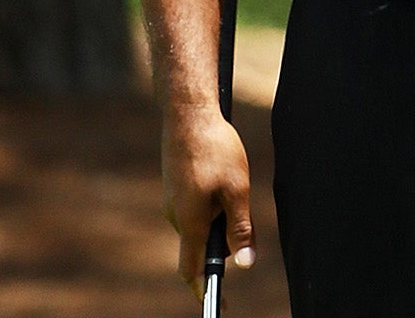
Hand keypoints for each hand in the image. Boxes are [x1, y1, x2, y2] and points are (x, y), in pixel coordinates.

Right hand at [161, 106, 254, 295]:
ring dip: (218, 217)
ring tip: (232, 185)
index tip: (218, 304)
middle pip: (199, 246)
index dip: (205, 289)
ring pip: (199, 223)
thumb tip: (243, 263)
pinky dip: (211, 204)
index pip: (192, 269)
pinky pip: (194, 207)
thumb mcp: (237, 190)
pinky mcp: (174, 188)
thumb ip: (240, 228)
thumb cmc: (216, 150)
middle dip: (221, 243)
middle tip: (241, 218)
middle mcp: (175, 216)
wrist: (188, 116)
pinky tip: (221, 177)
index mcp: (190, 222)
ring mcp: (172, 201)